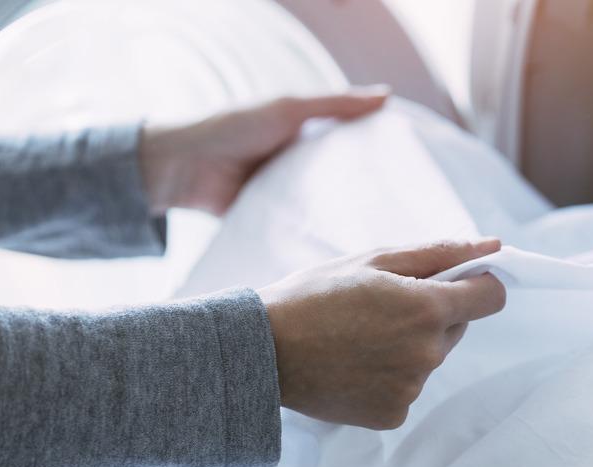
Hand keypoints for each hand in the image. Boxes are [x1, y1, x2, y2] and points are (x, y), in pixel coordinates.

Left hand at [139, 87, 389, 215]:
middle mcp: (300, 166)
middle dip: (365, 191)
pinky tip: (340, 244)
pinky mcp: (272, 219)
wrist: (184, 167)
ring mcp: (287, 194)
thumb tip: (387, 96)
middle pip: (341, 179)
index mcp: (306, 137)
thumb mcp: (289, 109)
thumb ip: (336, 104)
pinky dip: (315, 232)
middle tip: (401, 207)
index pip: (351, 145)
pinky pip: (300, 226)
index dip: (377, 154)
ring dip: (342, 214)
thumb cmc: (235, 127)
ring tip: (380, 231)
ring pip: (323, 205)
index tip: (409, 169)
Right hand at [259, 238, 506, 429]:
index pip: (492, 297)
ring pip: (431, 358)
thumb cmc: (314, 295)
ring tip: (362, 335)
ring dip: (411, 344)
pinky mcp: (393, 415)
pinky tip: (356, 363)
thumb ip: (440, 252)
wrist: (263, 351)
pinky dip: (391, 375)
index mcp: (427, 309)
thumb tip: (493, 246)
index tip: (456, 280)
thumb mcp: (374, 260)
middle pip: (457, 327)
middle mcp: (427, 354)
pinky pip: (408, 387)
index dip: (479, 283)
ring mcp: (411, 389)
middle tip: (384, 305)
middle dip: (433, 312)